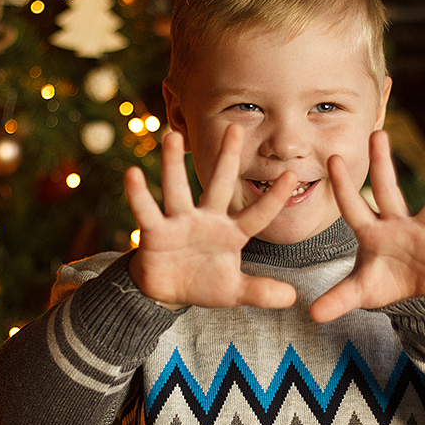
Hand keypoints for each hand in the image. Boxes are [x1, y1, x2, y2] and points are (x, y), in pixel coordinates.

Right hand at [125, 125, 297, 309]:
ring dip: (173, 164)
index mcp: (231, 232)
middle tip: (234, 127)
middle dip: (226, 158)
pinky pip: (146, 211)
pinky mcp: (155, 231)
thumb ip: (260, 292)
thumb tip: (293, 298)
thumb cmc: (204, 283)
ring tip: (172, 136)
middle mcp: (206, 220)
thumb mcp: (234, 292)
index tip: (292, 175)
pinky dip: (138, 195)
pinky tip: (131, 174)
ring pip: (177, 189)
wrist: (168, 290)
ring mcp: (179, 222)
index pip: (257, 214)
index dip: (274, 198)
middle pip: (218, 185)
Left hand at [310, 130, 424, 322]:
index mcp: (371, 233)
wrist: (414, 298)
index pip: (353, 207)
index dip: (344, 186)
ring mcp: (423, 235)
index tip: (333, 158)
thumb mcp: (359, 292)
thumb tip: (312, 315)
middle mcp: (397, 226)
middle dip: (382, 164)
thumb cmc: (384, 284)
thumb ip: (338, 299)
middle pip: (388, 191)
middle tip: (377, 133)